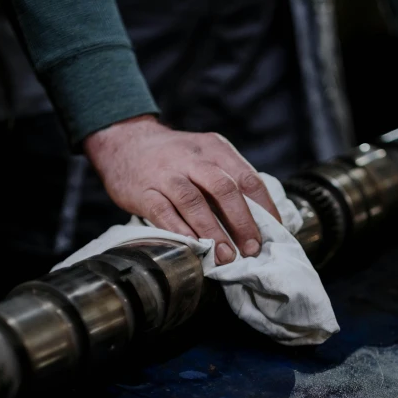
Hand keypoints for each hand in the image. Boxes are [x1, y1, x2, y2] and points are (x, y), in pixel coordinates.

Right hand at [84, 115, 280, 264]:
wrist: (124, 141)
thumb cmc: (173, 157)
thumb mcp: (205, 156)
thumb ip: (228, 180)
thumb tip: (259, 219)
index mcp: (215, 149)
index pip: (248, 178)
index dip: (264, 208)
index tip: (274, 232)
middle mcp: (192, 158)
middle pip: (225, 189)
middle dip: (242, 222)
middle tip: (252, 248)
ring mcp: (166, 174)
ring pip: (194, 202)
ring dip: (213, 232)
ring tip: (227, 256)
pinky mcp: (144, 191)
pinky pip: (164, 213)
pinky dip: (181, 232)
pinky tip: (194, 247)